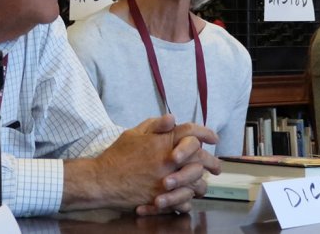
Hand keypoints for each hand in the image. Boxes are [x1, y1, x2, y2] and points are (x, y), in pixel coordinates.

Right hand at [63, 115, 218, 212]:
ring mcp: (167, 180)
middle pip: (201, 157)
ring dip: (202, 182)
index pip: (192, 132)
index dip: (206, 132)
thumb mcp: (134, 133)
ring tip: (203, 184)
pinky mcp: (162, 198)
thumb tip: (173, 118)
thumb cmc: (118, 155)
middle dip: (213, 161)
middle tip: (216, 167)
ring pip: (197, 181)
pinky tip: (188, 197)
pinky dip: (189, 199)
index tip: (214, 138)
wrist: (102, 180)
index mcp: (164, 141)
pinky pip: (185, 201)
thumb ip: (156, 125)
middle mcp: (169, 160)